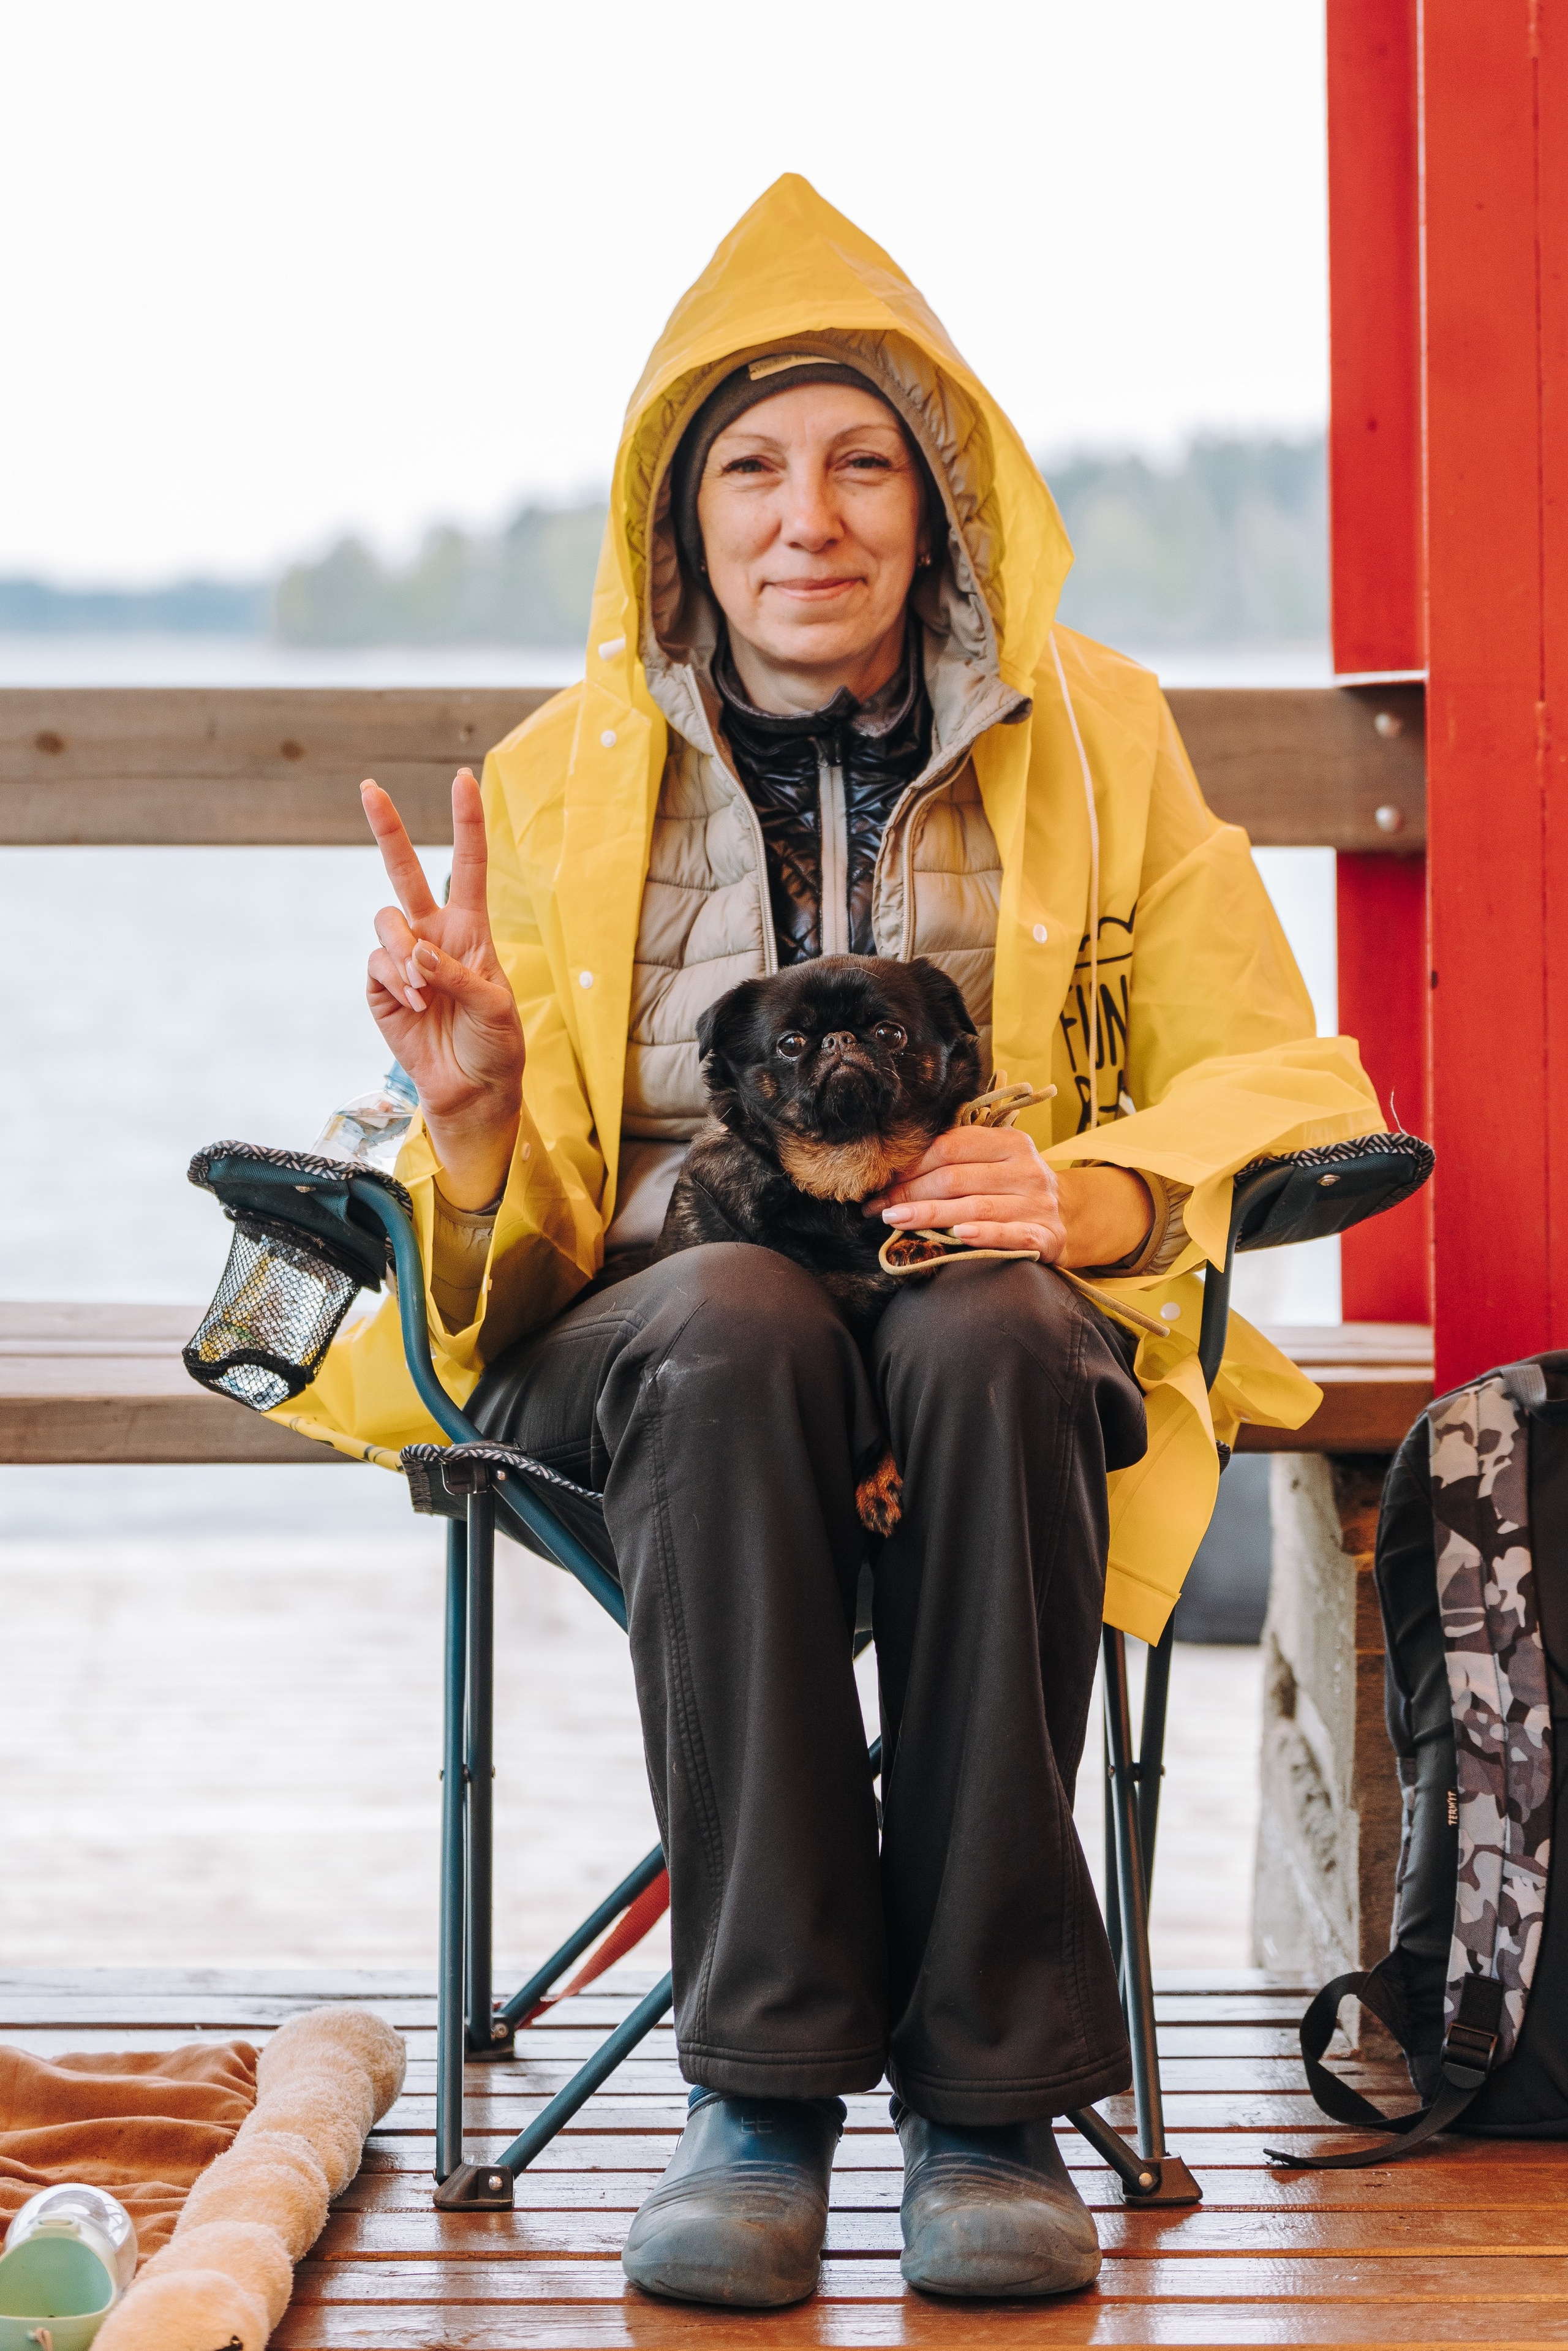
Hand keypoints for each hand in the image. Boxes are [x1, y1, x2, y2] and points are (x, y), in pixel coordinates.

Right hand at [362, 769, 524, 1208]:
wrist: (471, 1091)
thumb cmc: (496, 1046)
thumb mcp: (495, 1006)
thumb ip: (458, 974)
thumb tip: (416, 954)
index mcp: (472, 930)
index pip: (469, 865)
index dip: (467, 823)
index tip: (463, 779)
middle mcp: (433, 936)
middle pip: (405, 871)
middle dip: (387, 828)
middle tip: (369, 786)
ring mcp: (403, 960)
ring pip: (385, 923)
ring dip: (404, 955)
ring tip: (426, 994)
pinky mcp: (380, 986)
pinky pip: (376, 964)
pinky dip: (396, 983)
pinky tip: (416, 1007)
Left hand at [863, 1125, 1151, 1268]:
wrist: (1068, 1218)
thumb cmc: (1013, 1190)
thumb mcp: (994, 1164)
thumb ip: (957, 1161)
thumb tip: (892, 1174)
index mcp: (1011, 1142)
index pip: (951, 1146)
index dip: (911, 1165)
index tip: (881, 1182)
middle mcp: (1027, 1169)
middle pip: (956, 1178)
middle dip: (910, 1193)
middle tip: (878, 1208)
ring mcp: (1039, 1203)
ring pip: (974, 1207)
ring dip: (929, 1215)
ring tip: (895, 1221)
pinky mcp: (1046, 1235)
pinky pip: (1010, 1234)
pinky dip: (983, 1235)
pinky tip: (956, 1237)